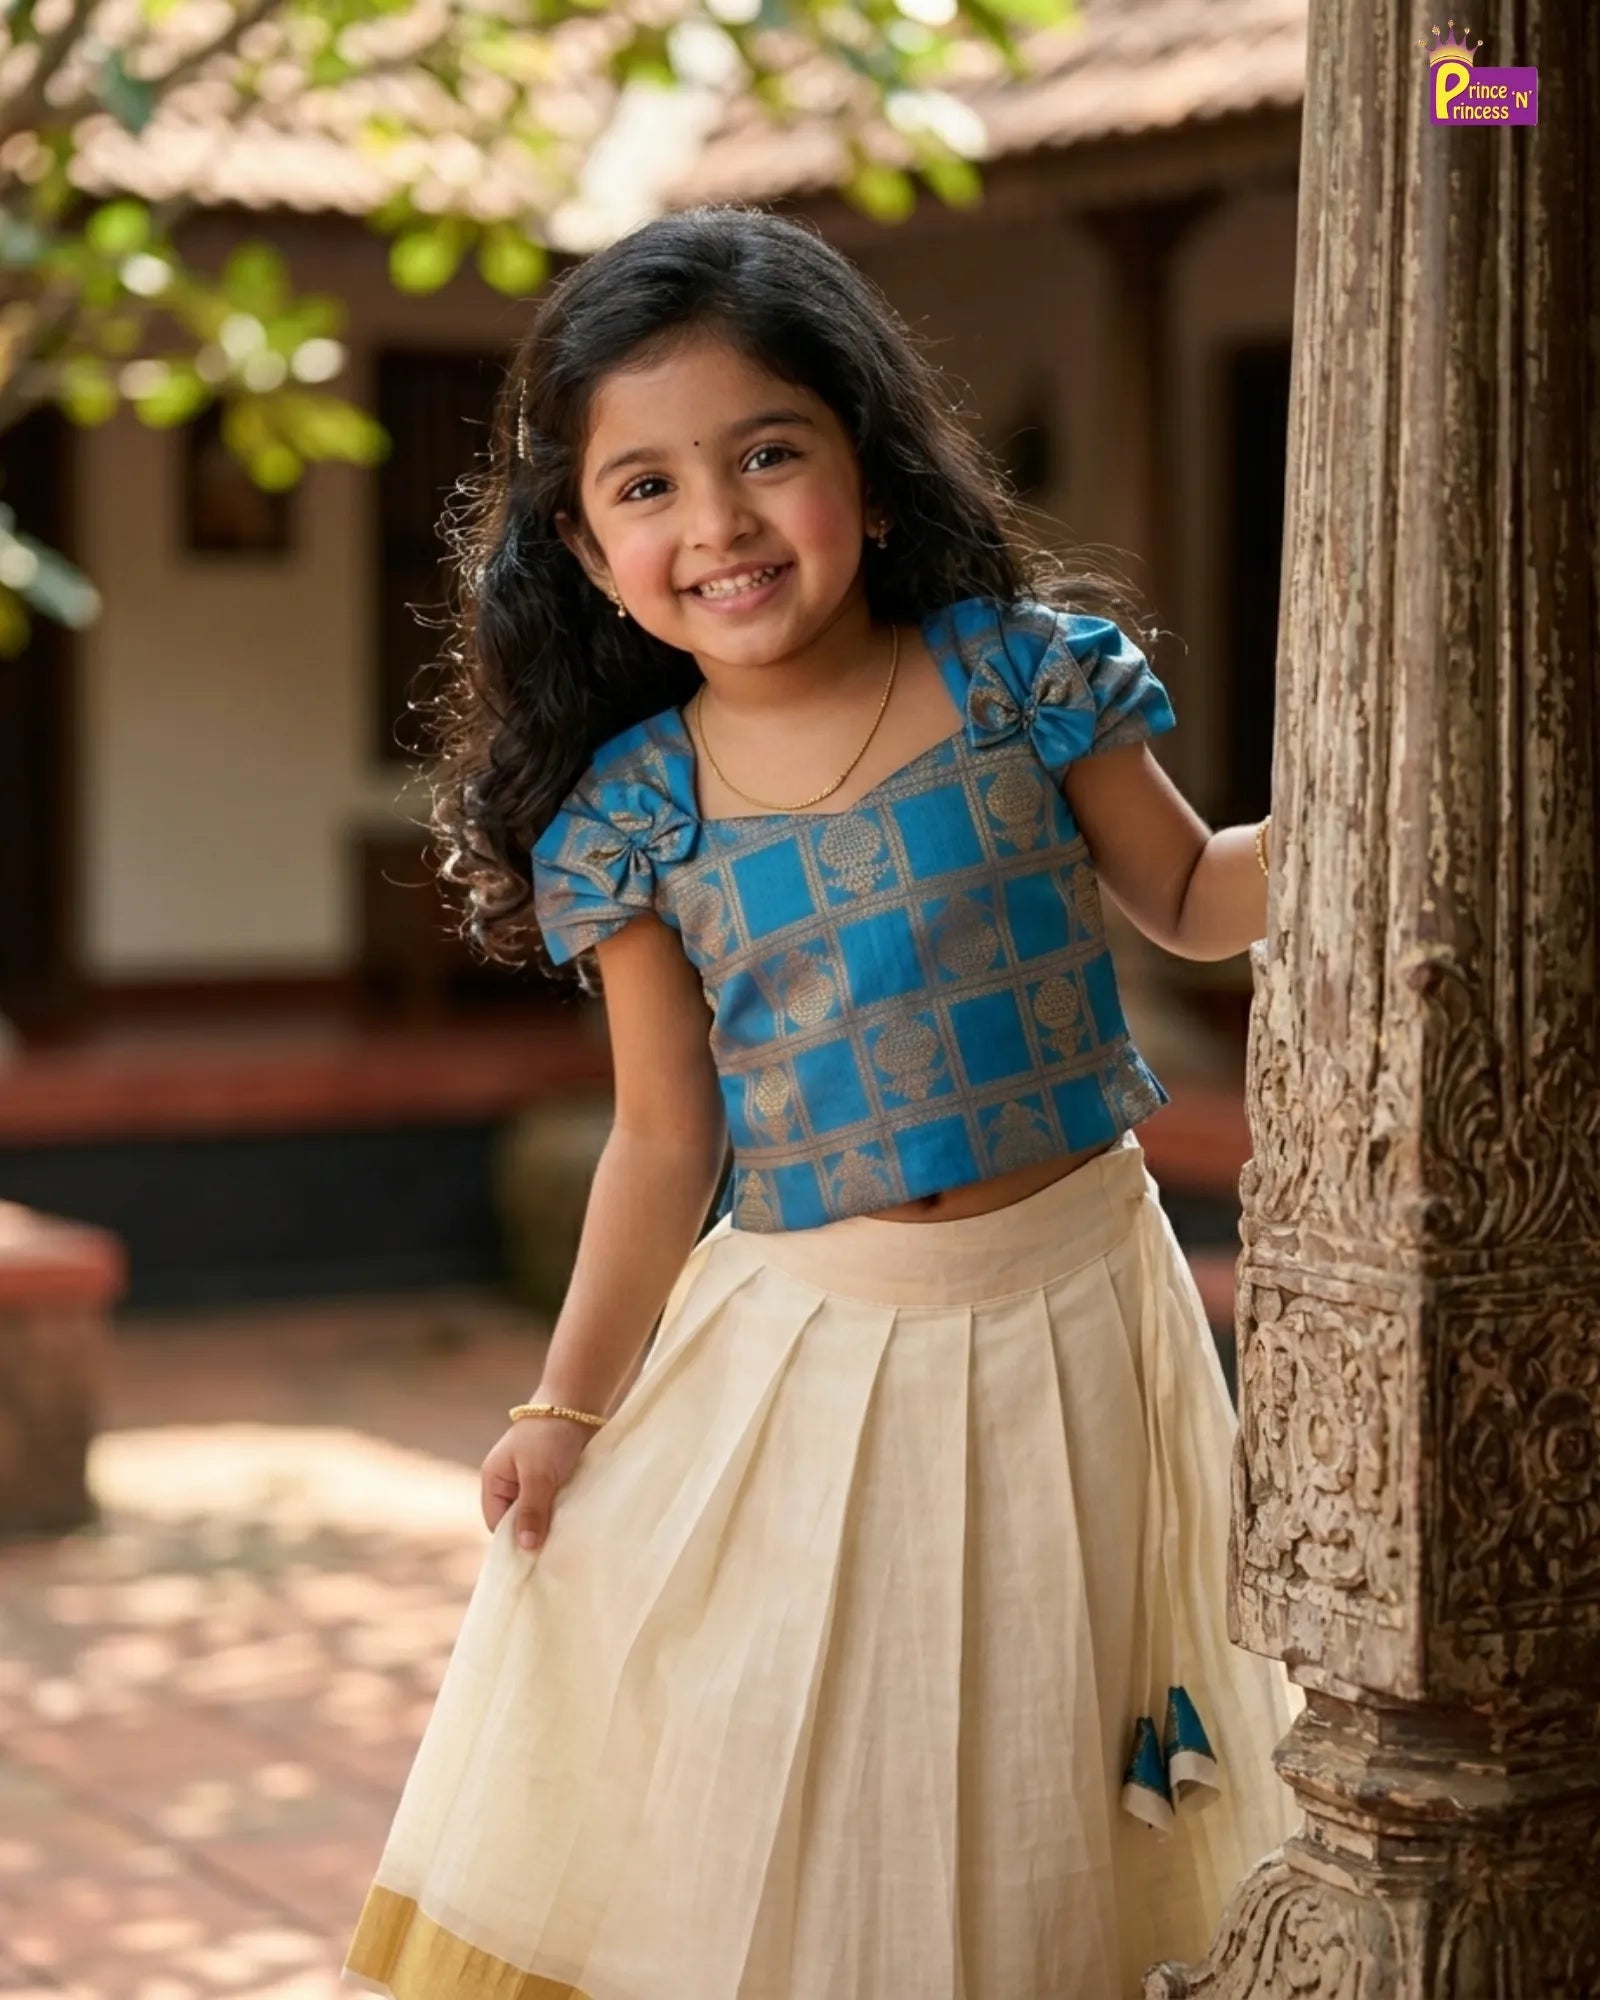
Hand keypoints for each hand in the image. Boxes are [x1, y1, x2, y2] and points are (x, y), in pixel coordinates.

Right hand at [480, 1416, 595, 1549]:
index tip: (536, 1557)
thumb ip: (531, 1510)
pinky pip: (556, 1505)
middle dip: (535, 1533)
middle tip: (556, 1550)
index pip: (498, 1524)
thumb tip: (525, 1548)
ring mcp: (533, 1481)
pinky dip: (564, 1512)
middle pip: (519, 1522)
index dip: (514, 1541)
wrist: (578, 1403)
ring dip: (553, 1522)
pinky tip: (577, 1522)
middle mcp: (511, 1483)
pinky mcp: (556, 1479)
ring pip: (540, 1514)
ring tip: (568, 1536)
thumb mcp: (538, 1475)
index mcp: (495, 1481)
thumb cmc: (550, 1435)